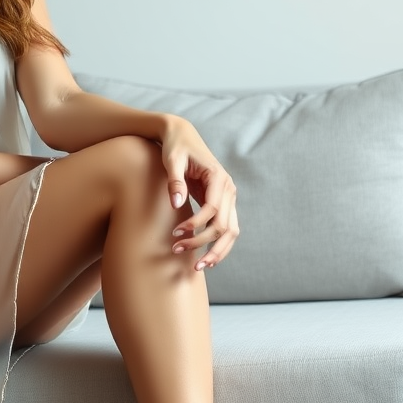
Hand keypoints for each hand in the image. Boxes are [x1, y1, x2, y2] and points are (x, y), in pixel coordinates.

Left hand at [160, 115, 238, 270]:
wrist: (182, 135)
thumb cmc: (175, 147)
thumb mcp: (171, 160)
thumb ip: (175, 181)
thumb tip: (176, 204)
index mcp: (218, 177)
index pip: (213, 209)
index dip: (195, 224)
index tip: (176, 233)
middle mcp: (229, 189)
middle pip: (225, 225)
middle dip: (204, 243)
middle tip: (179, 252)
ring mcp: (229, 197)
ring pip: (231, 231)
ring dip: (216, 251)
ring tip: (197, 267)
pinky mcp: (224, 203)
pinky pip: (227, 228)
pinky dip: (219, 245)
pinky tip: (206, 258)